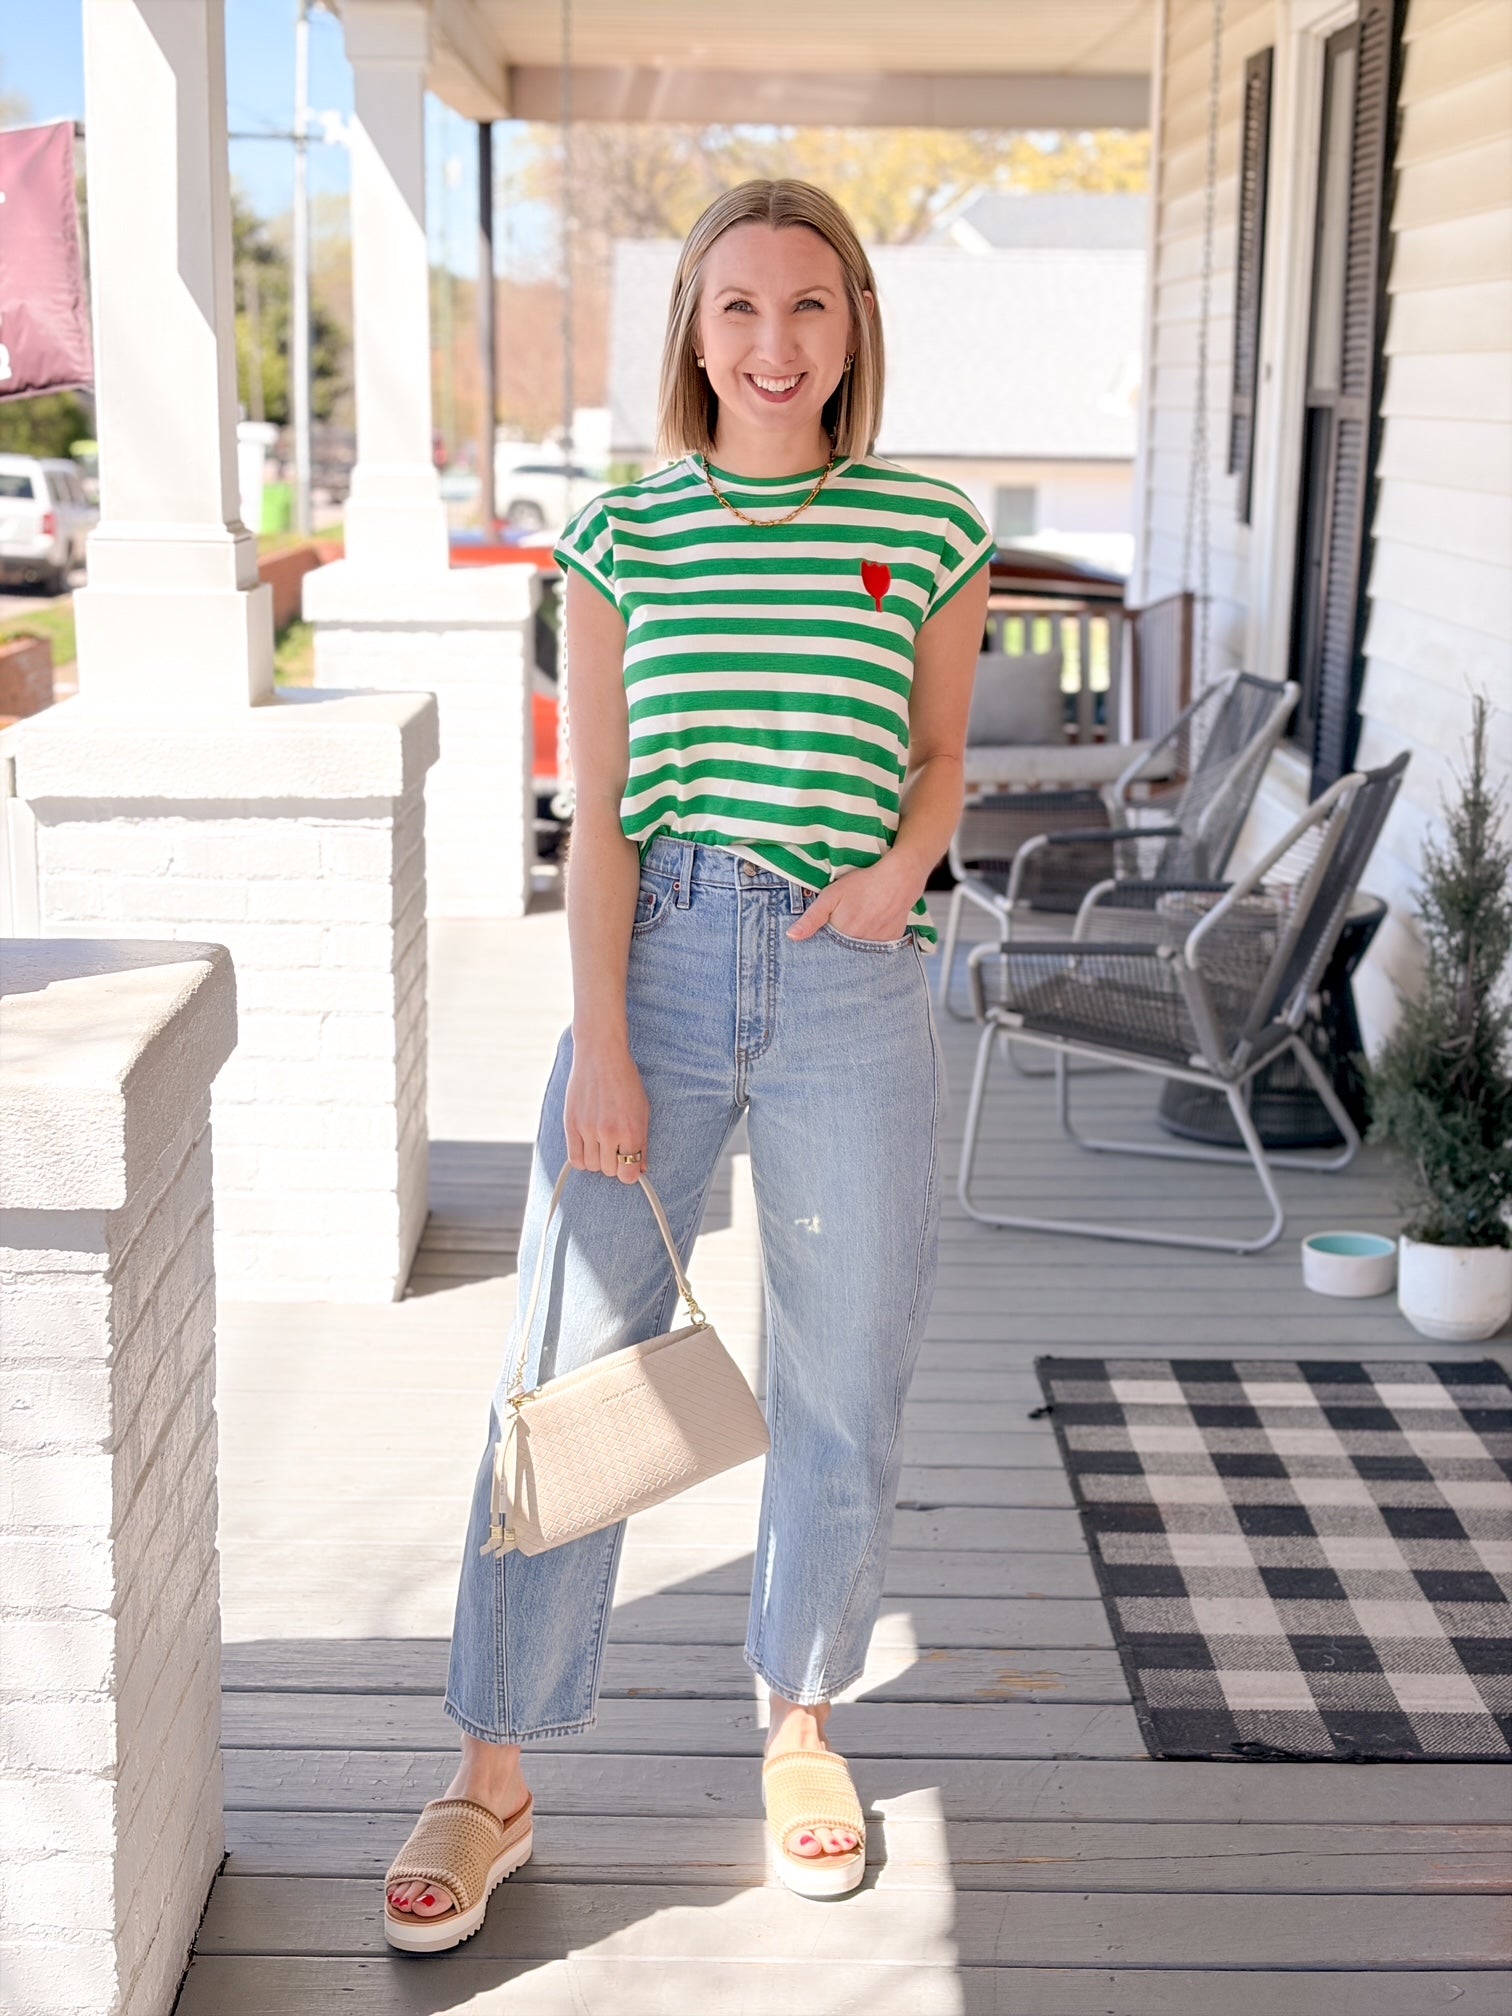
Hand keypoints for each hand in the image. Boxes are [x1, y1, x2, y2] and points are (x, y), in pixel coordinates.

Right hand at [564, 1039, 651, 1180]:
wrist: (601, 1055)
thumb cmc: (626, 1082)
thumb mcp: (643, 1111)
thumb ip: (642, 1143)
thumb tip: (641, 1168)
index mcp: (631, 1131)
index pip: (629, 1174)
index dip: (630, 1173)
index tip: (630, 1166)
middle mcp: (609, 1133)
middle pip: (610, 1171)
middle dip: (615, 1164)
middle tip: (616, 1148)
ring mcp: (588, 1129)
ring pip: (592, 1167)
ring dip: (598, 1161)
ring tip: (602, 1144)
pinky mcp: (571, 1124)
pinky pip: (574, 1159)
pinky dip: (582, 1159)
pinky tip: (588, 1147)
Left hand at [785, 857, 920, 943]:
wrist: (899, 879)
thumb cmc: (863, 884)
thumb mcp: (831, 895)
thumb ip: (812, 918)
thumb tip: (791, 937)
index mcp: (842, 936)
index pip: (826, 952)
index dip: (821, 947)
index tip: (819, 943)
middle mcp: (859, 945)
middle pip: (843, 955)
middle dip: (837, 950)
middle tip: (842, 929)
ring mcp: (877, 945)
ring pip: (860, 954)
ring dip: (854, 949)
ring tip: (856, 929)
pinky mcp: (891, 942)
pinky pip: (878, 951)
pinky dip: (871, 945)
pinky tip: (870, 930)